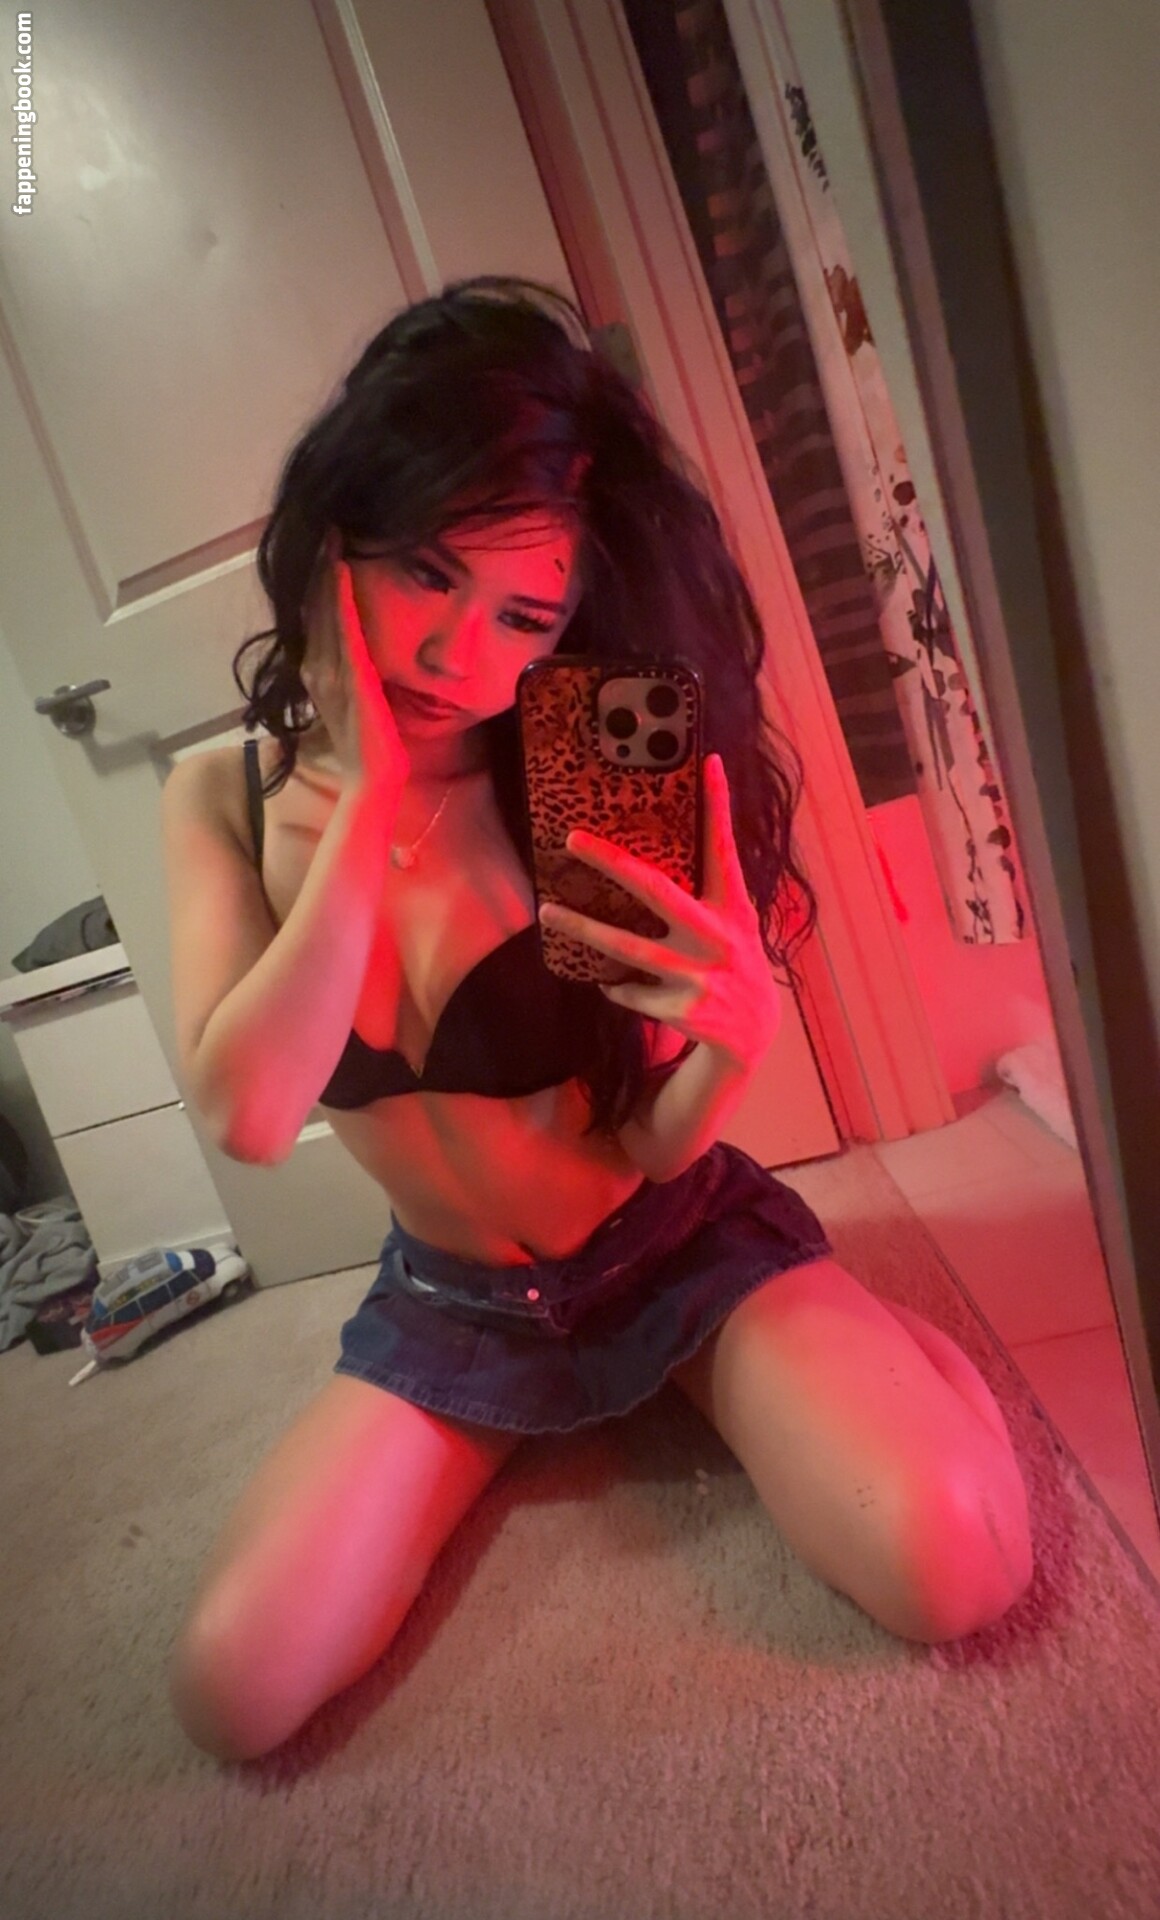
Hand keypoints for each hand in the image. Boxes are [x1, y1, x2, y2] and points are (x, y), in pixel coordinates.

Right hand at [301, 530, 410, 793]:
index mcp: (316, 668)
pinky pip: (343, 629)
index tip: (320, 537)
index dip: (312, 577)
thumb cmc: (370, 742)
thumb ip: (350, 671)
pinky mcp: (351, 677)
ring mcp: (330, 671)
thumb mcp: (356, 698)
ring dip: (322, 569)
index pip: (312, 613)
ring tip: (329, 528)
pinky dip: (339, 598)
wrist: (375, 777)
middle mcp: (316, 665)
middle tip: (322, 516)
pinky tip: (340, 568)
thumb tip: (354, 645)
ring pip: (323, 610)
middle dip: (314, 561)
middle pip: (311, 604)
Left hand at [537, 754, 781, 1070]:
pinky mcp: (681, 1009)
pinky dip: (615, 986)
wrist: (753, 1034)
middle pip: (656, 891)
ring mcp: (698, 975)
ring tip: (547, 910)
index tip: (708, 762)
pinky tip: (612, 985)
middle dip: (612, 862)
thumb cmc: (734, 961)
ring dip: (582, 928)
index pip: (724, 850)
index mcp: (732, 908)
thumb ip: (711, 888)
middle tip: (572, 839)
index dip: (718, 806)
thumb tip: (674, 845)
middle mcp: (717, 937)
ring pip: (627, 947)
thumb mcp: (735, 922)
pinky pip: (629, 990)